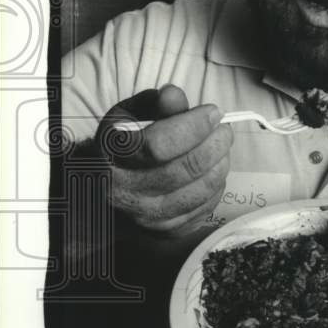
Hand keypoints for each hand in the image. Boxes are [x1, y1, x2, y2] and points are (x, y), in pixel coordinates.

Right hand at [96, 84, 233, 236]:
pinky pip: (205, 207)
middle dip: (216, 144)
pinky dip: (216, 185)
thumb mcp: (130, 117)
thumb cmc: (121, 147)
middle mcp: (124, 192)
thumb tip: (174, 95)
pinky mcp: (166, 233)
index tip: (213, 112)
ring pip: (201, 190)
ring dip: (221, 164)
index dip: (194, 126)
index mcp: (111, 157)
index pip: (159, 145)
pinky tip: (213, 170)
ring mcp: (146, 217)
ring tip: (221, 148)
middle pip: (186, 168)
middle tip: (224, 130)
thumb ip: (155, 104)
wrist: (102, 192)